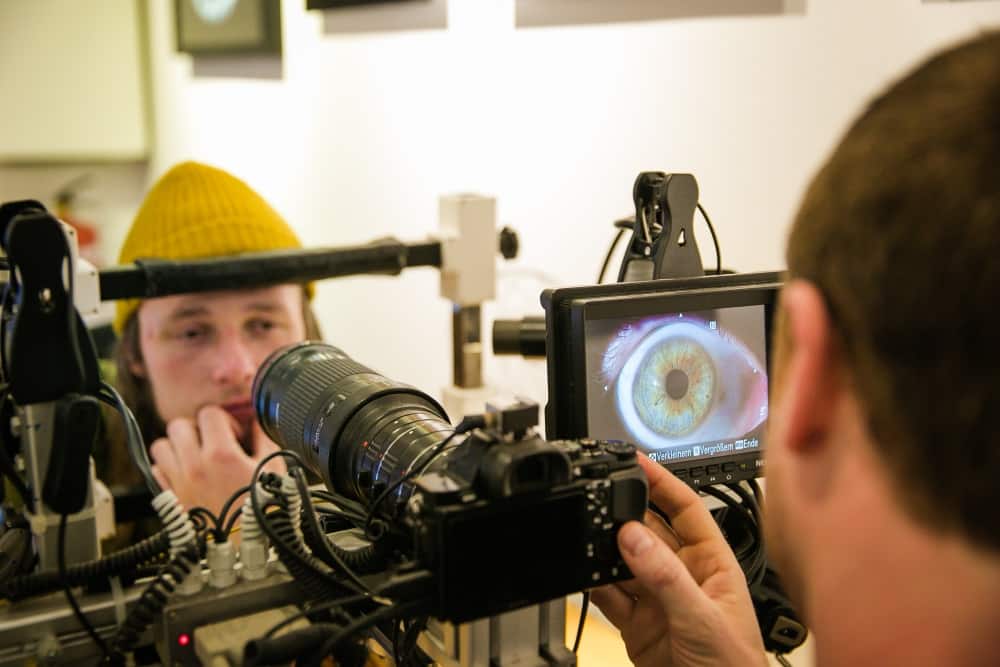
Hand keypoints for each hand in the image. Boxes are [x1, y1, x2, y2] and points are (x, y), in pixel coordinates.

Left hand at [150, 405, 284, 517]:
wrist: (247, 546)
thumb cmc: (262, 511)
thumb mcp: (274, 469)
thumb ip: (264, 439)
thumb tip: (257, 423)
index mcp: (220, 455)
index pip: (209, 414)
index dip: (223, 419)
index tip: (233, 433)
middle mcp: (194, 466)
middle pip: (178, 425)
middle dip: (197, 428)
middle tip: (211, 440)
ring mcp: (179, 482)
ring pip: (160, 446)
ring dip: (177, 445)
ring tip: (194, 454)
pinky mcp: (171, 498)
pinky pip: (156, 471)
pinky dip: (167, 467)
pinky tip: (186, 472)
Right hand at [591, 455, 765, 666]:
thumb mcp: (703, 618)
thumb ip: (666, 577)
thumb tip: (633, 535)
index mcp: (713, 564)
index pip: (686, 509)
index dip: (662, 482)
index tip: (636, 461)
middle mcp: (684, 577)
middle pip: (649, 532)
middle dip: (625, 516)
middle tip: (600, 500)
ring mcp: (658, 601)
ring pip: (625, 563)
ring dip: (606, 550)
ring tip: (587, 535)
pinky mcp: (636, 626)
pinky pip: (609, 596)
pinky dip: (594, 583)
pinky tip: (584, 571)